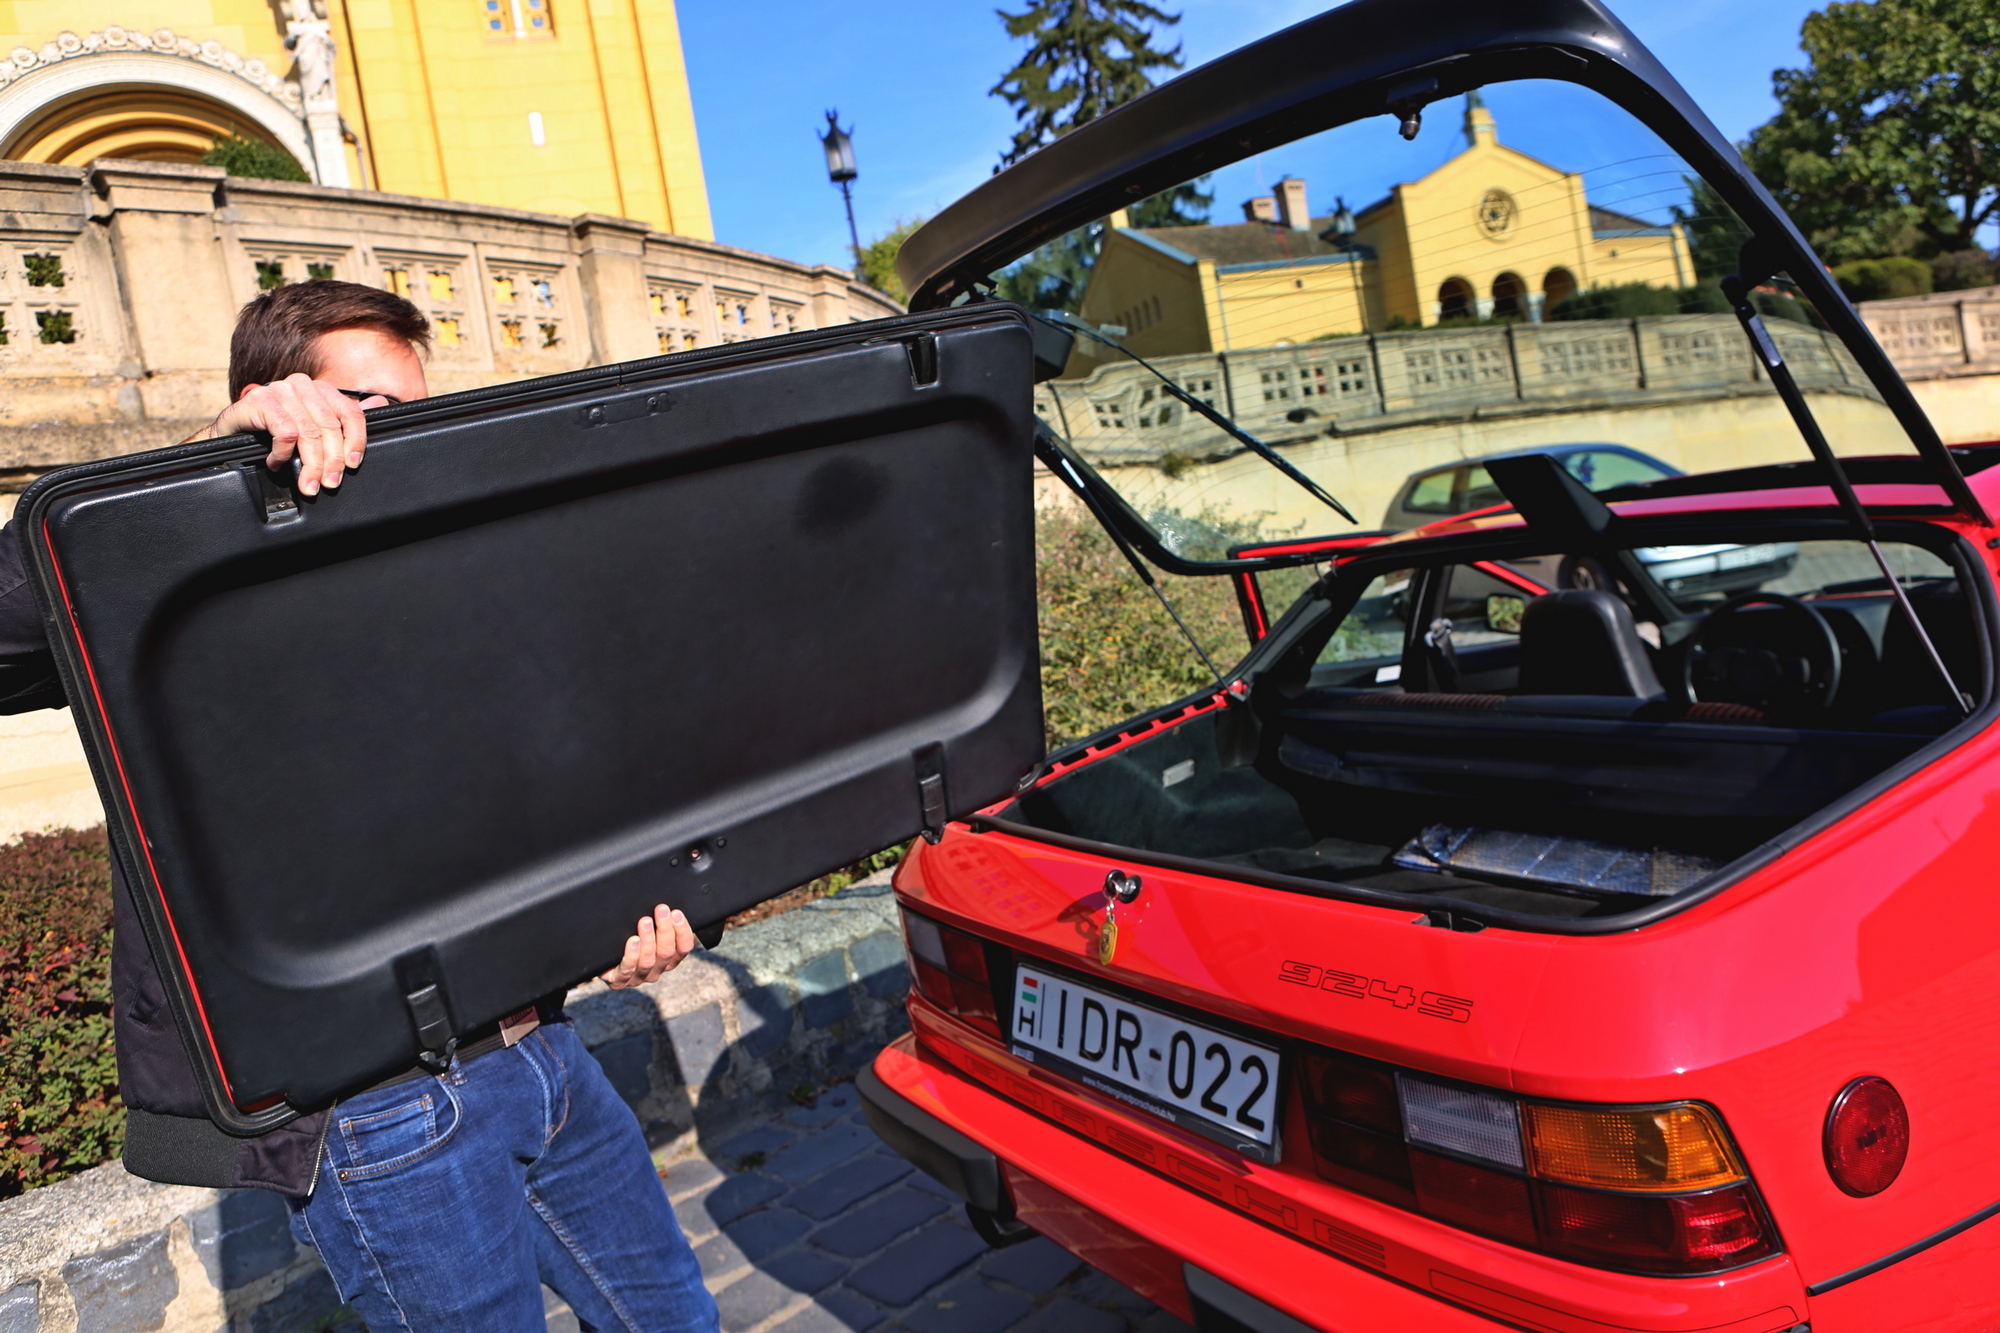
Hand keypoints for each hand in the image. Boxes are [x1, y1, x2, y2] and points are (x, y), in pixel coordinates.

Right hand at [185, 375, 383, 495]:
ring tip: (308, 485)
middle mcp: (302, 385)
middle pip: (330, 427)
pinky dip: (283, 454)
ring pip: (308, 432)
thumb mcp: (312, 428)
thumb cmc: (273, 433)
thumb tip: (380, 404)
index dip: (356, 441)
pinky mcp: (259, 399)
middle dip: (332, 461)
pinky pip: (284, 431)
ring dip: (310, 465)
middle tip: (329, 484)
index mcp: (320, 390)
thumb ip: (343, 418)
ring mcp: (279, 390)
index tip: (353, 465)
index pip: (350, 413)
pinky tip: (276, 463)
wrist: (230, 434)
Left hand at [600, 904, 696, 989]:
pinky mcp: (619, 981)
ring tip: (645, 922)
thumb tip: (666, 905)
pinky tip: (632, 941)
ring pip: (648, 961)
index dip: (682, 931)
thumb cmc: (627, 937)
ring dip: (648, 939)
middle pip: (666, 953)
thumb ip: (659, 920)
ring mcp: (638, 977)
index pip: (683, 948)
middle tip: (661, 910)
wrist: (599, 955)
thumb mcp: (648, 928)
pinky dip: (632, 955)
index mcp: (668, 959)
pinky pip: (627, 970)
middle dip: (665, 929)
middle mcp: (656, 970)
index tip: (676, 913)